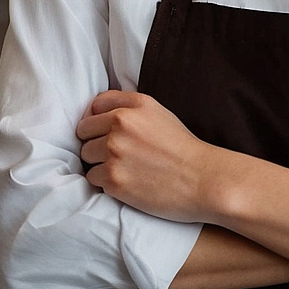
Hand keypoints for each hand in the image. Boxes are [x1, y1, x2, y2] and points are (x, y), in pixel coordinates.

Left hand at [76, 90, 217, 221]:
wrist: (203, 181)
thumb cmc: (184, 149)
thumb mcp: (159, 114)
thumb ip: (129, 108)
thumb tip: (95, 113)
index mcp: (135, 105)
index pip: (96, 105)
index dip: (98, 120)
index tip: (106, 131)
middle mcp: (122, 123)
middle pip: (84, 131)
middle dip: (96, 142)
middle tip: (117, 154)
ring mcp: (115, 151)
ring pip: (86, 155)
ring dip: (100, 163)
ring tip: (125, 169)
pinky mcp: (113, 179)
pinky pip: (92, 178)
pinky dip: (106, 183)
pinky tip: (127, 182)